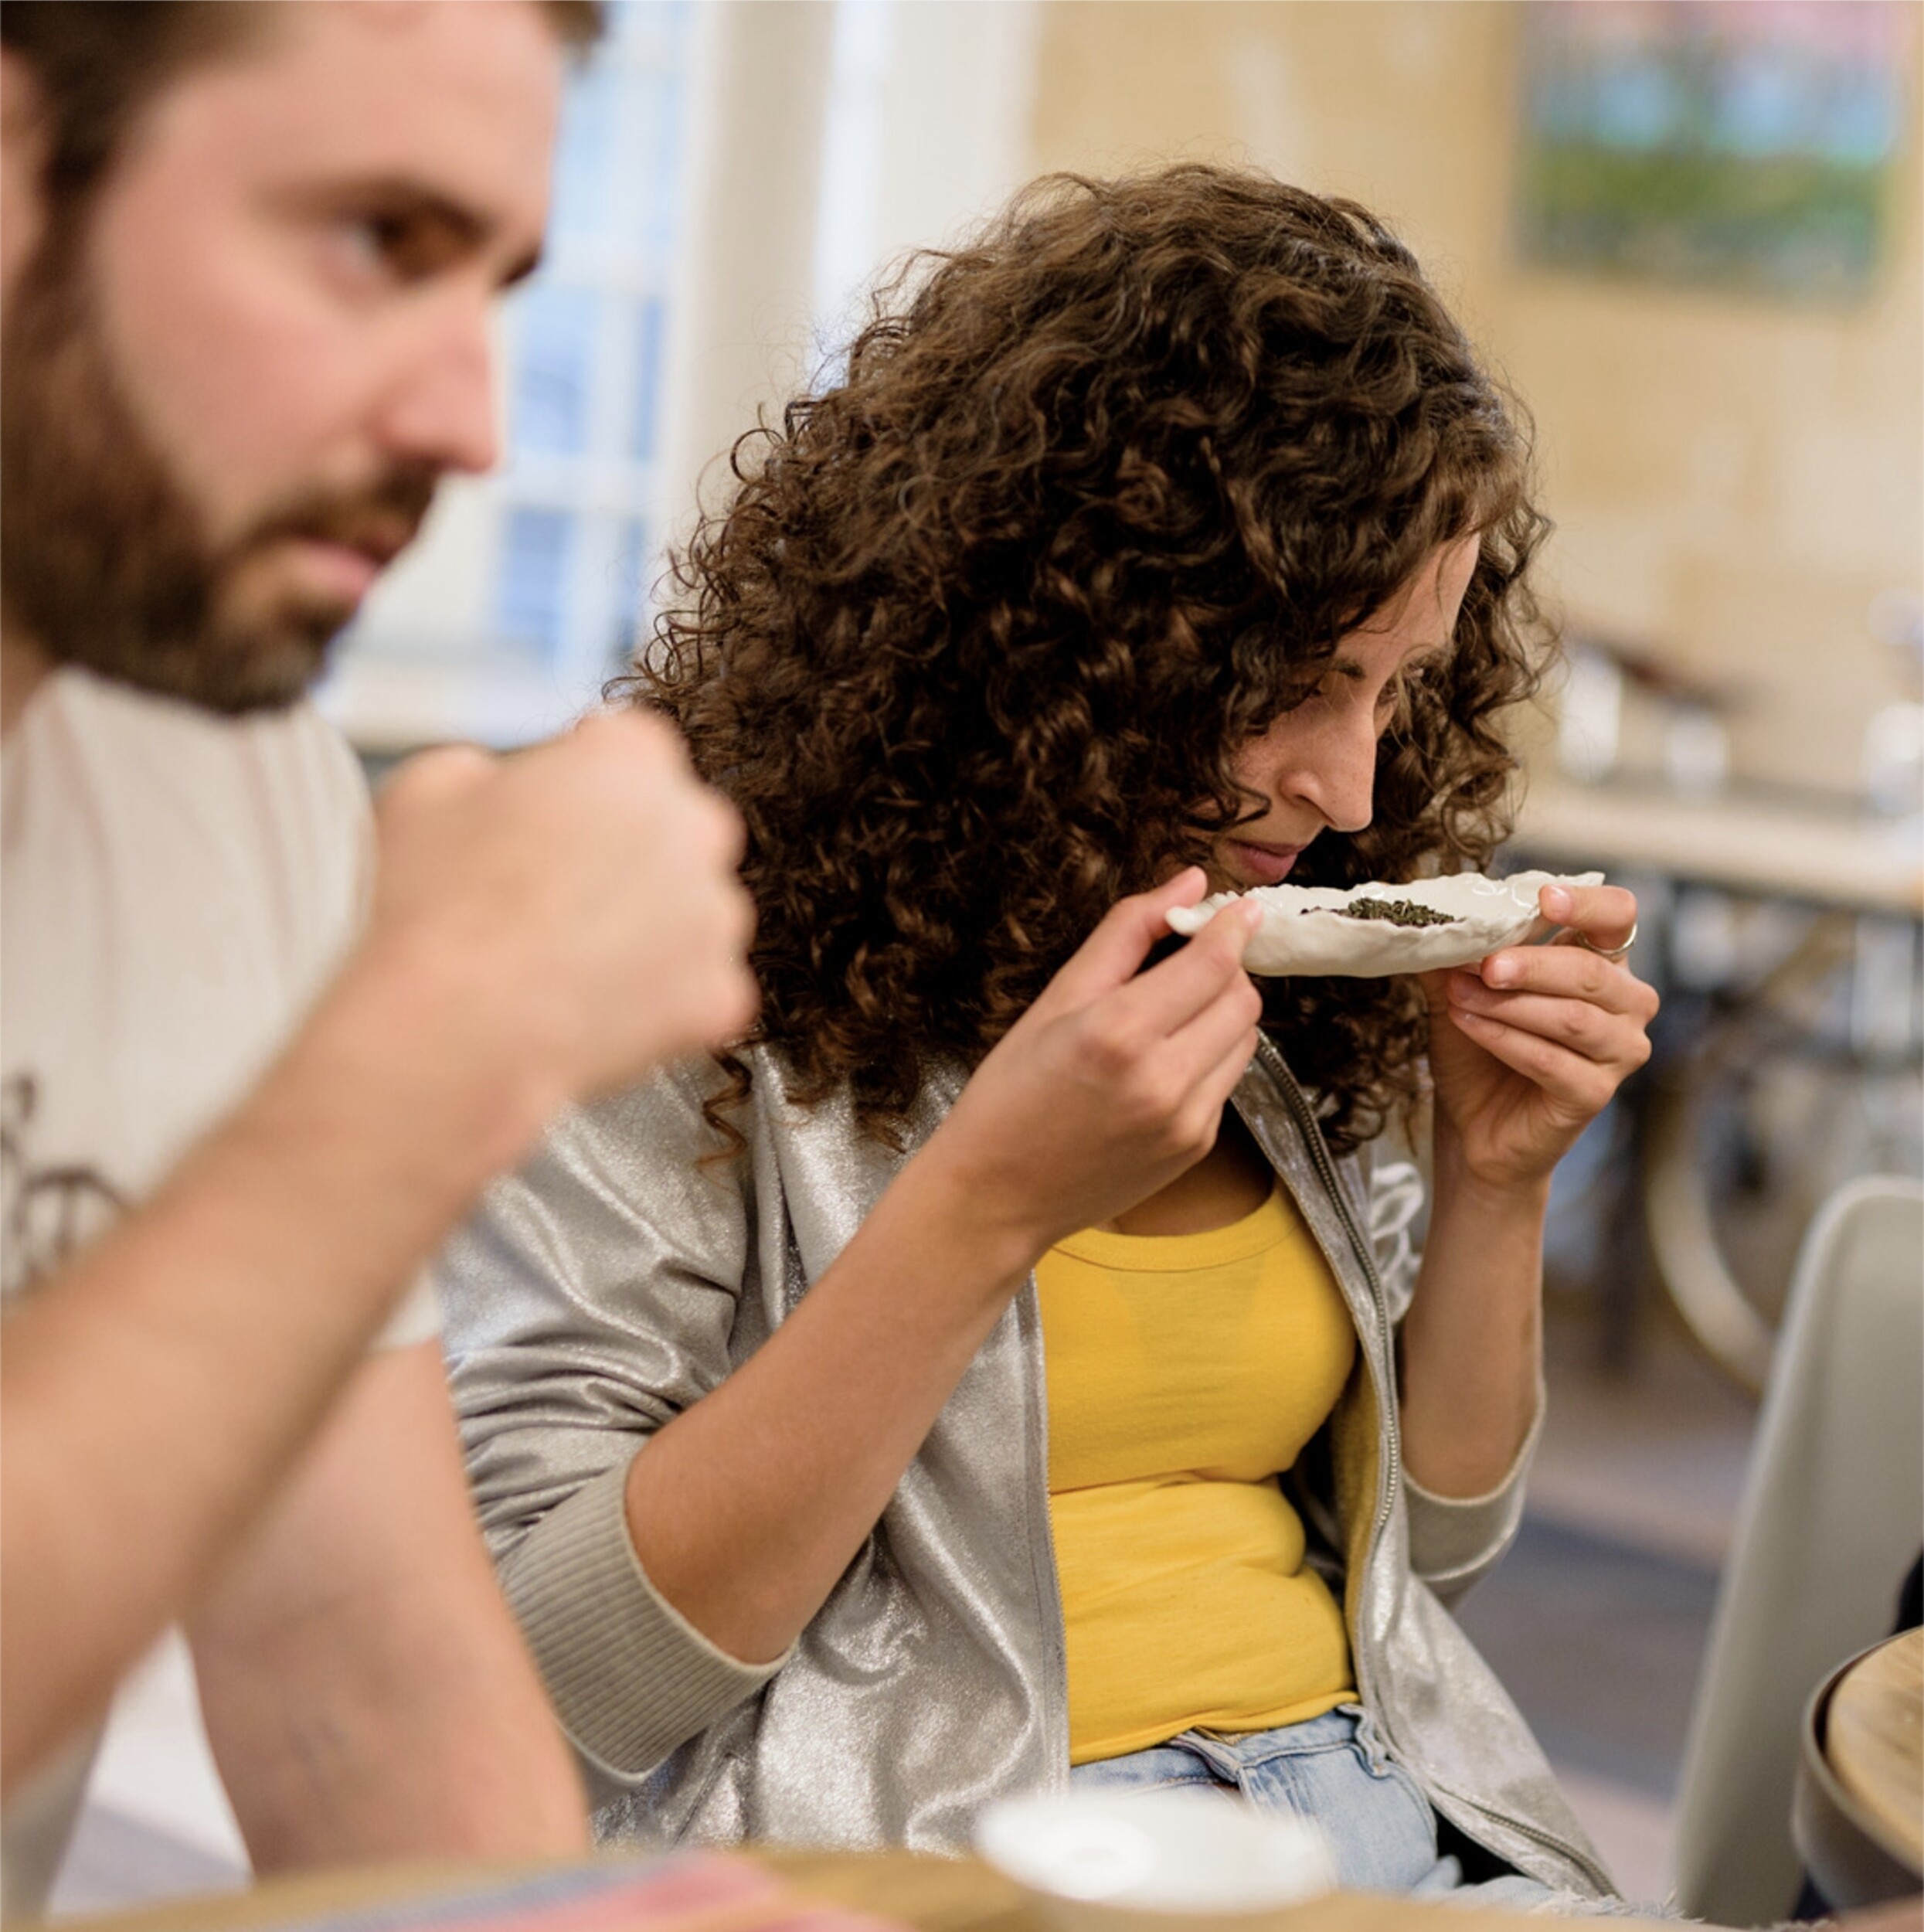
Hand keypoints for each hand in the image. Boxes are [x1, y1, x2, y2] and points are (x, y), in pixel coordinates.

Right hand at [355, 712, 756, 1117]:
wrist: (450, 1033)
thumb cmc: (433, 908)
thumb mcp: (428, 789)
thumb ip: (488, 770)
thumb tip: (497, 788)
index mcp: (632, 756)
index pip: (629, 750)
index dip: (583, 783)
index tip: (553, 814)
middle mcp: (696, 826)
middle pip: (674, 828)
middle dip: (627, 853)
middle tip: (556, 894)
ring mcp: (718, 914)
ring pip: (692, 911)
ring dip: (649, 928)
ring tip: (568, 960)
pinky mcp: (722, 994)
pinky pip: (699, 989)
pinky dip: (660, 1001)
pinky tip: (595, 1006)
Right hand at [924, 869, 1262, 1259]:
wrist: (996, 1196)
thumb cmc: (1010, 1093)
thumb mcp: (1056, 999)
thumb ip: (1127, 933)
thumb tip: (1188, 882)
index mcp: (1117, 1033)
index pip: (1212, 963)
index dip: (1232, 926)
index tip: (1237, 906)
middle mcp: (1162, 1080)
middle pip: (1241, 998)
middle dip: (1224, 969)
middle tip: (1188, 960)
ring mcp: (1186, 1121)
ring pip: (1245, 1039)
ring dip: (1221, 1013)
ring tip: (1168, 1016)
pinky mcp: (1196, 1147)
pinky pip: (1226, 1080)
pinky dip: (1207, 1058)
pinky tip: (1158, 1065)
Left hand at [1421, 882, 1657, 1194]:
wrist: (1473, 1125)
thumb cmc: (1479, 1051)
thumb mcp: (1461, 990)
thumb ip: (1457, 953)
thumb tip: (1434, 916)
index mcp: (1603, 963)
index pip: (1617, 917)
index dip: (1587, 904)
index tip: (1544, 900)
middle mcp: (1626, 1003)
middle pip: (1590, 970)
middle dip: (1531, 964)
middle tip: (1483, 964)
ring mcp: (1619, 1052)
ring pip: (1572, 1017)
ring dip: (1509, 1004)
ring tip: (1459, 996)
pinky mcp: (1595, 1093)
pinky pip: (1551, 1060)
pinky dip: (1504, 1039)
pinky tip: (1466, 1024)